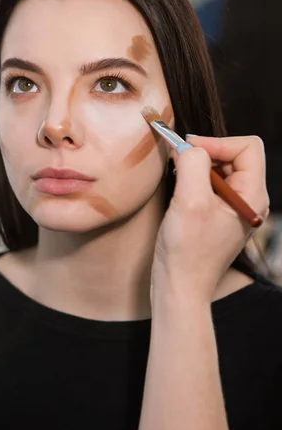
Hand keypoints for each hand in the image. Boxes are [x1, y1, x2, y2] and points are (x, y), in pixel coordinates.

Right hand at [152, 135, 268, 299]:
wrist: (180, 288)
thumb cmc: (187, 251)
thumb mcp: (190, 201)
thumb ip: (193, 164)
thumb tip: (189, 145)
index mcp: (252, 196)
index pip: (247, 147)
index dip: (217, 142)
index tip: (187, 148)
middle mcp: (249, 201)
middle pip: (234, 156)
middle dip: (205, 154)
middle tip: (178, 162)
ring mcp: (234, 210)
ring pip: (220, 170)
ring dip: (197, 168)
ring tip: (179, 183)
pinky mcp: (219, 216)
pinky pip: (210, 187)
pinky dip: (194, 182)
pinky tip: (180, 195)